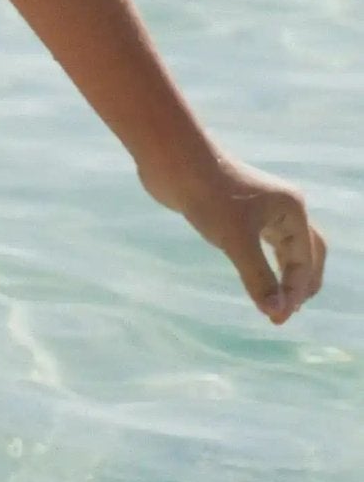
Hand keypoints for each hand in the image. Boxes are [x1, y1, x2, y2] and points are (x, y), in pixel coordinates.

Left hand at [139, 151, 326, 324]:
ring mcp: (263, 207)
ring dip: (284, 274)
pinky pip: (264, 242)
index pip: (304, 260)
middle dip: (300, 284)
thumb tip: (276, 311)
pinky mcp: (239, 210)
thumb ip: (258, 277)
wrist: (173, 162)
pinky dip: (265, 263)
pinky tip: (256, 277)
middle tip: (285, 313)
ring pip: (285, 246)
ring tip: (276, 304)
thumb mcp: (235, 241)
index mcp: (292, 210)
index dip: (294, 292)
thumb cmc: (208, 196)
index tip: (277, 318)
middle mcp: (283, 207)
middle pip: (307, 252)